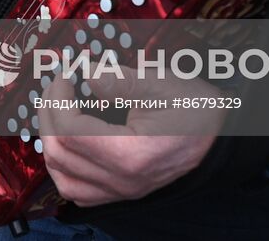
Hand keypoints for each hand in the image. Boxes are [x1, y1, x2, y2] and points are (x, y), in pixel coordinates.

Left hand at [40, 67, 228, 206]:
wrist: (220, 138)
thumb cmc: (195, 110)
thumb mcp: (162, 84)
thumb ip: (119, 81)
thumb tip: (85, 74)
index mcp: (132, 155)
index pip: (71, 131)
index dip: (58, 98)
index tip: (65, 75)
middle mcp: (123, 181)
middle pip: (60, 154)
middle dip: (48, 114)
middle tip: (57, 86)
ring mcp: (121, 192)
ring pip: (63, 179)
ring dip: (50, 142)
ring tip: (56, 111)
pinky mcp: (121, 193)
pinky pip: (77, 190)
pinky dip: (63, 167)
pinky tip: (67, 141)